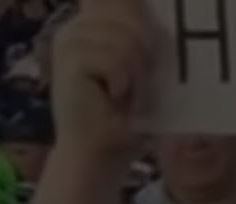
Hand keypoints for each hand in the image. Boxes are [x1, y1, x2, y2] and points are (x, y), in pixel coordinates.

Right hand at [49, 0, 156, 166]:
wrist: (98, 156)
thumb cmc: (125, 118)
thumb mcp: (143, 74)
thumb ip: (147, 42)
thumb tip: (166, 18)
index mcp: (96, 26)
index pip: (128, 5)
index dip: (145, 24)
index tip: (144, 67)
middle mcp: (79, 27)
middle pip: (135, 21)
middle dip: (147, 60)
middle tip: (135, 90)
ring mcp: (70, 39)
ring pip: (128, 42)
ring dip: (138, 78)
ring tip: (125, 98)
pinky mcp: (69, 56)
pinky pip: (118, 60)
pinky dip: (127, 85)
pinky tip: (114, 99)